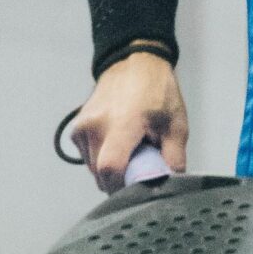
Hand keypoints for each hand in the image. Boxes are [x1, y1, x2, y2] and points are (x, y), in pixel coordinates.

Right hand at [68, 51, 189, 191]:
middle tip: (140, 169)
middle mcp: (96, 126)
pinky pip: (87, 157)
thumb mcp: (176, 125)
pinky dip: (102, 159)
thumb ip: (173, 157)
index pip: (111, 168)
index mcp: (122, 124)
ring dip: (111, 170)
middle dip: (120, 180)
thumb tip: (171, 182)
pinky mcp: (76, 129)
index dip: (122, 187)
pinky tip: (118, 145)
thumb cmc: (157, 91)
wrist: (134, 64)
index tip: (137, 189)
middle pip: (101, 174)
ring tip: (130, 152)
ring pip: (93, 168)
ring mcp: (82, 127)